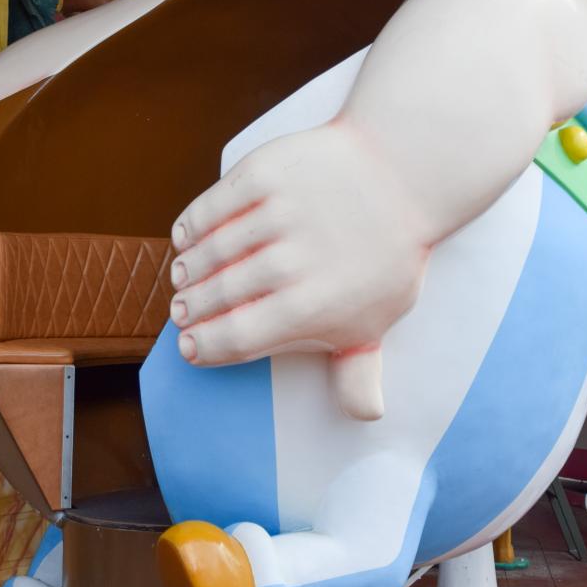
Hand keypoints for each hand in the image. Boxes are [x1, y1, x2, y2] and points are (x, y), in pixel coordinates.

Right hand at [169, 120, 430, 419]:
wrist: (404, 172)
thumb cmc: (391, 252)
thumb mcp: (380, 316)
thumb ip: (360, 368)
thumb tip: (365, 415)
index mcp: (313, 308)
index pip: (238, 337)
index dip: (205, 346)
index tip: (189, 347)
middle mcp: (291, 263)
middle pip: (218, 295)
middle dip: (192, 308)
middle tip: (182, 311)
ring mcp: (277, 214)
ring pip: (211, 251)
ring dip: (189, 269)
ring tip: (183, 279)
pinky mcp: (266, 173)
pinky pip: (213, 206)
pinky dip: (192, 224)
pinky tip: (186, 237)